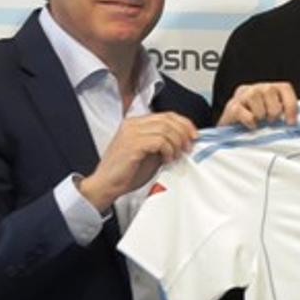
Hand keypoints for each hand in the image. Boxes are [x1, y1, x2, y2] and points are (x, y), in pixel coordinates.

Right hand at [78, 112, 198, 211]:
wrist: (106, 185)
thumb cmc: (126, 172)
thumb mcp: (150, 154)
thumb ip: (164, 144)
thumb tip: (185, 141)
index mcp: (136, 123)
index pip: (166, 115)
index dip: (184, 123)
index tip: (194, 135)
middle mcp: (133, 124)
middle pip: (168, 119)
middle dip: (183, 133)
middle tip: (188, 147)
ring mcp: (131, 132)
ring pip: (166, 129)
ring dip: (176, 143)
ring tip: (176, 156)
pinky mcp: (133, 144)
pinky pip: (160, 141)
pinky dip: (168, 150)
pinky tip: (167, 160)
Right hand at [218, 82, 298, 128]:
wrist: (232, 126)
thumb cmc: (256, 120)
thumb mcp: (272, 114)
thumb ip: (284, 113)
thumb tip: (295, 123)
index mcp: (270, 88)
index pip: (284, 88)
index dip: (291, 105)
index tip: (291, 122)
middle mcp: (257, 88)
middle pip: (270, 92)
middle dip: (274, 112)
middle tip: (270, 120)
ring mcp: (243, 95)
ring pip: (258, 102)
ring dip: (261, 116)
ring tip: (259, 121)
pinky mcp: (232, 106)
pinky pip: (247, 114)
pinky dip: (251, 122)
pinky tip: (251, 125)